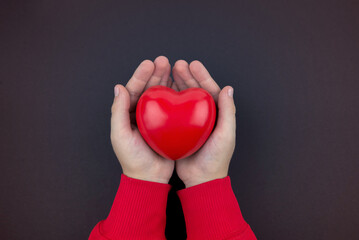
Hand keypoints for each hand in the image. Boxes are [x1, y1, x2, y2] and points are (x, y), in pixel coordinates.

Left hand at [110, 56, 174, 183]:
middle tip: (164, 61)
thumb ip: (118, 111)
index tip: (150, 63)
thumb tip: (118, 87)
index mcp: (127, 114)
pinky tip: (180, 84)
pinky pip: (171, 106)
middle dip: (155, 73)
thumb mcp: (120, 135)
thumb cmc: (132, 159)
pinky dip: (175, 94)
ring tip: (174, 67)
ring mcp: (155, 118)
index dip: (141, 75)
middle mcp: (140, 113)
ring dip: (166, 80)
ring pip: (160, 94)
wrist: (149, 177)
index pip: (133, 89)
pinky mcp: (167, 124)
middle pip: (148, 88)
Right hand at [171, 60, 235, 187]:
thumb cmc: (216, 158)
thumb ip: (228, 111)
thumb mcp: (226, 134)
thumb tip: (228, 88)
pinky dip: (167, 100)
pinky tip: (160, 92)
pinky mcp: (178, 129)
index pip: (209, 89)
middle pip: (194, 90)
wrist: (201, 179)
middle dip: (186, 76)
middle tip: (177, 64)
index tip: (193, 64)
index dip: (202, 76)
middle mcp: (202, 115)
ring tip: (168, 72)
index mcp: (216, 114)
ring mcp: (189, 122)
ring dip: (176, 84)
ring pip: (182, 98)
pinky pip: (172, 111)